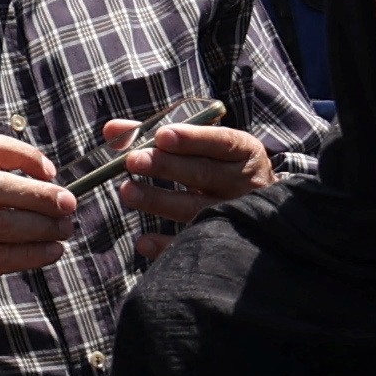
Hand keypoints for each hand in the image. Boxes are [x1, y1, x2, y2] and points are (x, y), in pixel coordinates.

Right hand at [0, 132, 79, 314]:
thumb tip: (43, 183)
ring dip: (44, 227)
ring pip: (5, 224)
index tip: (49, 171)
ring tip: (65, 229)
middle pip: (0, 187)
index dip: (25, 155)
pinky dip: (34, 254)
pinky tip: (52, 252)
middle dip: (42, 194)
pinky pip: (4, 257)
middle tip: (69, 203)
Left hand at [107, 116, 264, 240]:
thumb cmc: (218, 164)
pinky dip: (167, 245)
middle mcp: (243, 183)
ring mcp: (235, 215)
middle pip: (204, 174)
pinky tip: (143, 242)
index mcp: (243, 152)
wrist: (264, 210)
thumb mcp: (202, 144)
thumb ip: (157, 134)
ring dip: (159, 201)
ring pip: (195, 209)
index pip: (221, 142)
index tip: (161, 136)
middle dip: (166, 167)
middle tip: (133, 161)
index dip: (192, 139)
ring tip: (127, 192)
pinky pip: (192, 244)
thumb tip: (112, 130)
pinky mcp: (224, 243)